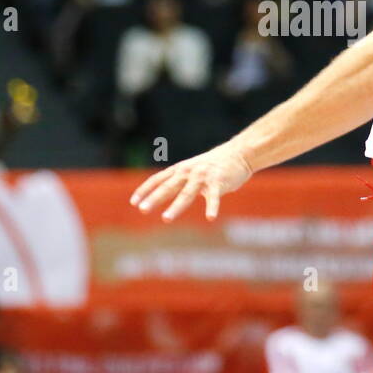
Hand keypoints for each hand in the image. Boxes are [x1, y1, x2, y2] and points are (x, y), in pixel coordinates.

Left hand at [129, 141, 253, 220]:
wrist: (238, 153)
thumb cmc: (213, 165)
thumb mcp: (192, 170)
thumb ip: (178, 180)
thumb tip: (161, 194)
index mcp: (180, 169)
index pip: (158, 179)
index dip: (145, 190)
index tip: (134, 202)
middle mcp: (189, 172)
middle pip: (168, 186)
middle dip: (155, 198)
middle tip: (142, 209)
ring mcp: (203, 177)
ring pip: (187, 193)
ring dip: (176, 206)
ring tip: (166, 219)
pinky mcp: (219, 182)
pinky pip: (214, 197)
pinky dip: (212, 207)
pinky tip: (210, 218)